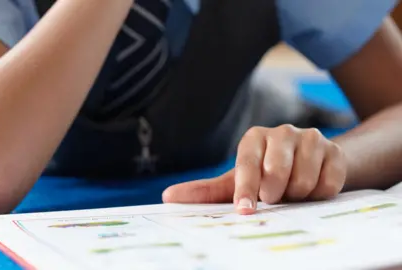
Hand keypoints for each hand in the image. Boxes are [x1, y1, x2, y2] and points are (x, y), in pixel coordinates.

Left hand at [162, 125, 346, 213]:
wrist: (308, 166)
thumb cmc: (265, 176)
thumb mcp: (236, 182)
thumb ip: (206, 191)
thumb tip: (167, 197)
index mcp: (254, 138)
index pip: (246, 164)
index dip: (246, 189)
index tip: (245, 210)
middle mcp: (281, 133)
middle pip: (277, 172)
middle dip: (275, 193)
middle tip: (274, 197)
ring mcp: (311, 138)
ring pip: (304, 180)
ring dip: (297, 196)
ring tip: (292, 192)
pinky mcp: (335, 151)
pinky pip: (329, 183)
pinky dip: (319, 194)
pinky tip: (313, 188)